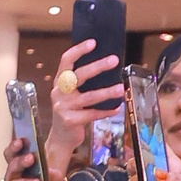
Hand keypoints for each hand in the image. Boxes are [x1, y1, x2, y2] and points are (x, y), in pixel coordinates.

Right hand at [51, 43, 120, 161]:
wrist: (61, 138)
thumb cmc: (71, 111)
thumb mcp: (72, 94)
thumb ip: (82, 81)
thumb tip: (106, 65)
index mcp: (60, 81)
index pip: (66, 61)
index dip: (79, 50)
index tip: (93, 42)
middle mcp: (59, 92)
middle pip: (79, 75)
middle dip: (98, 66)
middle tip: (114, 60)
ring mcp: (63, 107)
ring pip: (89, 97)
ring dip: (107, 92)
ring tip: (121, 88)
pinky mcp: (70, 120)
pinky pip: (92, 114)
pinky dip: (106, 111)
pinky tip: (116, 109)